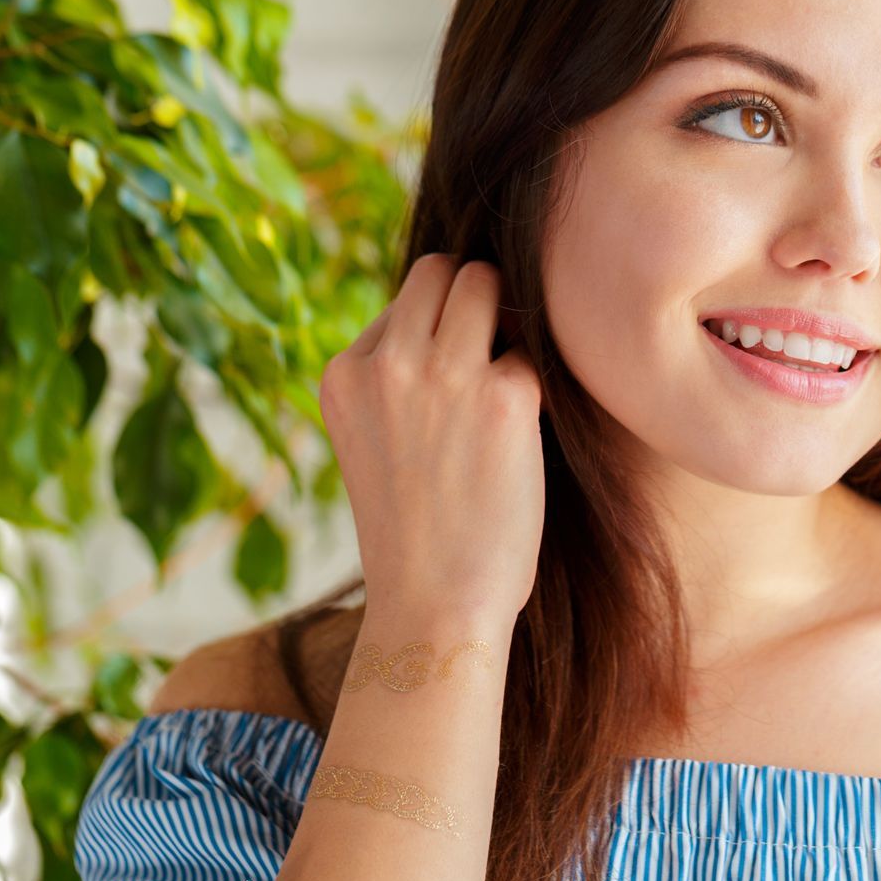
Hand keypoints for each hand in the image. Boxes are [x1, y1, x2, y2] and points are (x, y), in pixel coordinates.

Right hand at [318, 253, 544, 623]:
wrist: (434, 608)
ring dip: (508, 321)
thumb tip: (454, 302)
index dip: (435, 331)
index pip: (401, 301)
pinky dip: (536, 386)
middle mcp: (387, 363)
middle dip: (473, 299)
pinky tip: (524, 434)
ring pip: (486, 282)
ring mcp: (444, 374)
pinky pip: (533, 353)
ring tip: (509, 384)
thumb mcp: (372, 439)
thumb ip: (395, 375)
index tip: (446, 386)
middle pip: (442, 271)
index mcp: (343, 374)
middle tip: (492, 358)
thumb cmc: (415, 531)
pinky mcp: (505, 395)